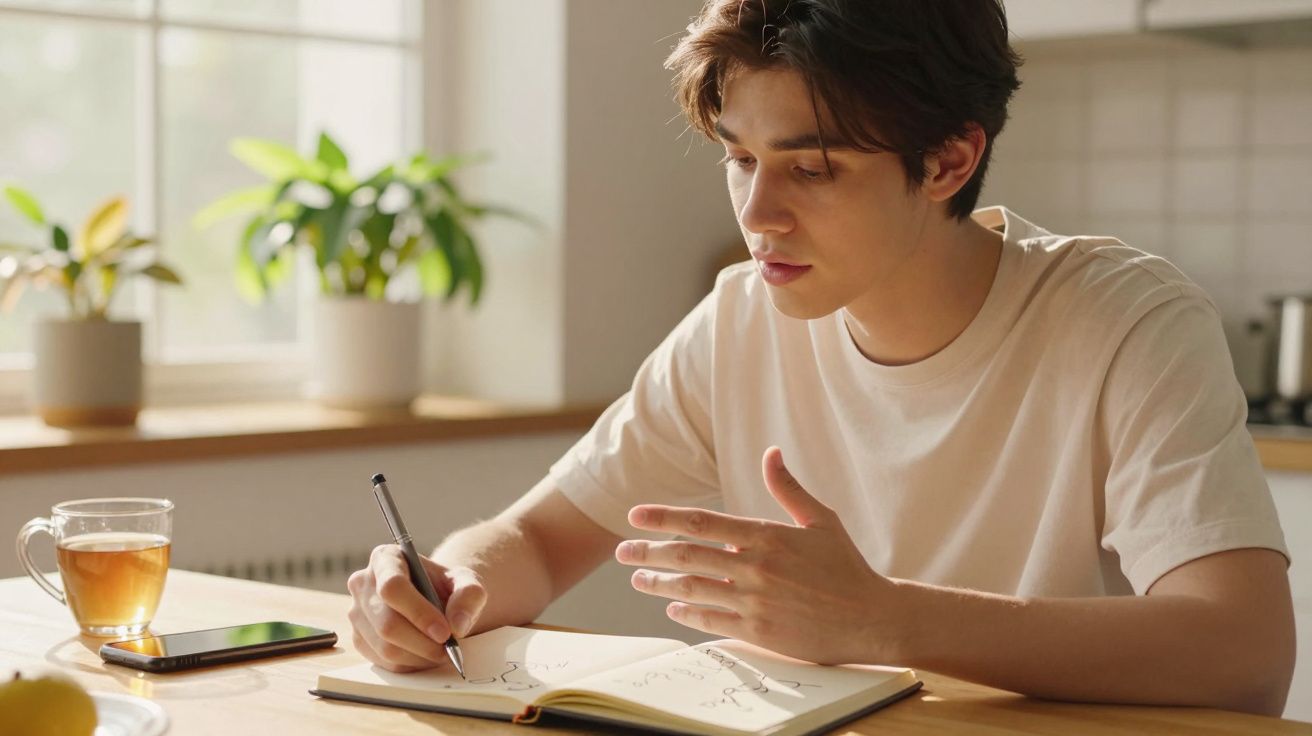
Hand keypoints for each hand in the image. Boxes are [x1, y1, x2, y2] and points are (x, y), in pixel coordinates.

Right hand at [346, 545, 486, 671]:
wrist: (434, 599)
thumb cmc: (446, 586)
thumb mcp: (466, 582)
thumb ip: (469, 595)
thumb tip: (457, 625)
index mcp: (386, 558)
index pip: (392, 587)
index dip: (419, 613)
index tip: (445, 632)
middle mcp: (363, 583)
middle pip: (387, 623)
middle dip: (423, 642)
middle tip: (449, 649)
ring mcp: (356, 613)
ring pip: (385, 647)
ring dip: (419, 656)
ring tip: (442, 652)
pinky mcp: (358, 638)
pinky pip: (383, 661)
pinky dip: (410, 664)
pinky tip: (426, 655)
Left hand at [616, 446, 900, 664]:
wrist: (872, 619)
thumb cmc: (846, 567)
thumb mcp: (821, 520)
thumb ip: (788, 488)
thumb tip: (771, 453)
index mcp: (767, 536)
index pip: (702, 523)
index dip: (663, 518)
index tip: (634, 516)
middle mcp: (756, 568)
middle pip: (687, 556)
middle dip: (648, 552)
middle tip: (622, 550)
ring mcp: (756, 602)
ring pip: (692, 589)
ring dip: (659, 584)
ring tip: (638, 578)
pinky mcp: (759, 633)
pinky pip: (711, 621)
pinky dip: (686, 613)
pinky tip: (673, 607)